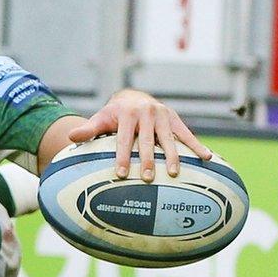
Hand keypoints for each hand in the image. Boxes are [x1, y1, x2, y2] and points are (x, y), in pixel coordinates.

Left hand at [67, 89, 211, 181]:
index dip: (122, 157)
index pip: (124, 139)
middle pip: (147, 141)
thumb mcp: (101, 118)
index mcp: (127, 114)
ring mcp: (163, 115)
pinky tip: (207, 158)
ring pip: (168, 139)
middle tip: (147, 178)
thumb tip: (70, 136)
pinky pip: (187, 134)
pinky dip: (197, 146)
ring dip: (172, 157)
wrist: (133, 97)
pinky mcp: (175, 119)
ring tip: (173, 173)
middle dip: (147, 160)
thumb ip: (89, 129)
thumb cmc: (115, 115)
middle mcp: (147, 113)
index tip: (120, 174)